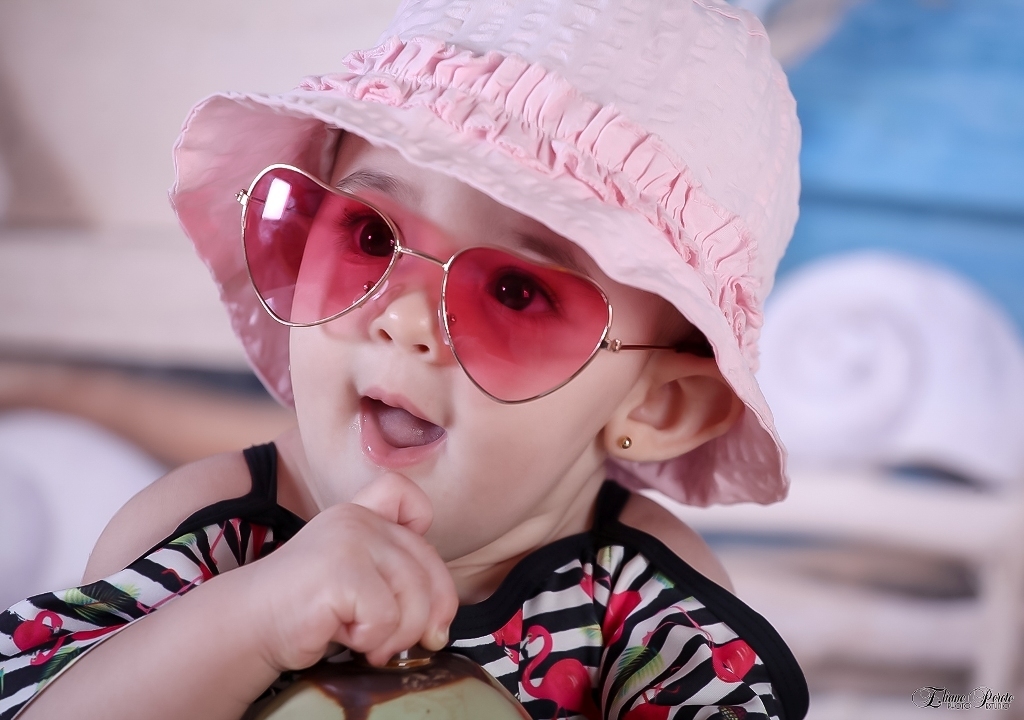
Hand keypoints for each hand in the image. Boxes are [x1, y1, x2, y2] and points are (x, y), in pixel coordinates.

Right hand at [240, 473, 457, 670]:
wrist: (249, 624)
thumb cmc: (307, 610)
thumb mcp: (355, 579)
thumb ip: (395, 578)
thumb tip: (441, 626)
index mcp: (361, 513)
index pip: (410, 498)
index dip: (422, 530)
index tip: (404, 572)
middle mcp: (358, 519)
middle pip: (428, 566)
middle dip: (423, 615)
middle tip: (393, 639)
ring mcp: (350, 540)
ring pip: (414, 597)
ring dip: (395, 635)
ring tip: (363, 639)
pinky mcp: (342, 570)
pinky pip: (387, 617)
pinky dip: (370, 639)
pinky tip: (342, 635)